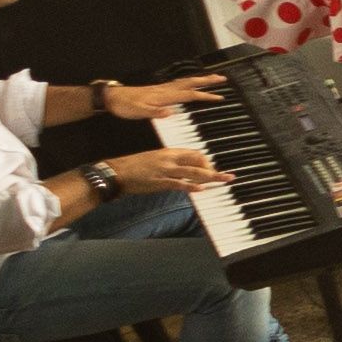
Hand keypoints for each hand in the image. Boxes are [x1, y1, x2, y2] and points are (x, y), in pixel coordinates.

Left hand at [100, 74, 220, 120]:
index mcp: (163, 96)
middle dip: (208, 81)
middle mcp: (165, 90)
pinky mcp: (158, 90)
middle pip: (191, 83)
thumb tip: (170, 113)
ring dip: (200, 79)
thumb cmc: (124, 106)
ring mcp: (162, 88)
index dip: (205, 96)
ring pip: (185, 82)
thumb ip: (154, 112)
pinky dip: (189, 82)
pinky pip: (178, 83)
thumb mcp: (137, 112)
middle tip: (222, 79)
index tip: (219, 97)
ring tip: (212, 78)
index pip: (189, 95)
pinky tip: (190, 84)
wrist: (111, 98)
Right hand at [111, 147, 227, 194]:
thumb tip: (184, 170)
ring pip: (193, 172)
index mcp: (168, 152)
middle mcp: (169, 159)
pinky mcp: (159, 182)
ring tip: (223, 179)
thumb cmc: (134, 167)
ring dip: (211, 176)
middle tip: (226, 176)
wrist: (115, 172)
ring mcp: (165, 170)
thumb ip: (170, 163)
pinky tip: (200, 189)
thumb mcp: (154, 159)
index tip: (212, 168)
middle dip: (213, 169)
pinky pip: (178, 184)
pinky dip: (190, 186)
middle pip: (197, 161)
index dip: (206, 161)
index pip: (194, 153)